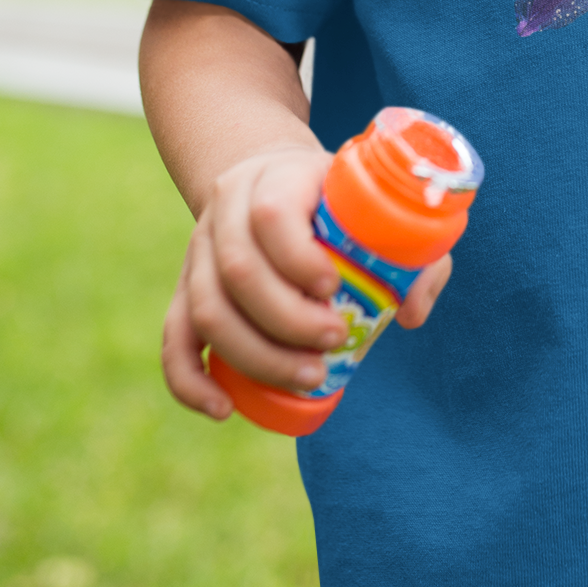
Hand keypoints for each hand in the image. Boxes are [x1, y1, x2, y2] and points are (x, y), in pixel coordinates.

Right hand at [161, 146, 452, 418]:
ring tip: (309, 376)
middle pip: (237, 270)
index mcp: (276, 178)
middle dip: (287, 319)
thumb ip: (414, 253)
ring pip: (206, 308)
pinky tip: (223, 408)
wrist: (274, 180)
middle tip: (334, 341)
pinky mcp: (185, 289)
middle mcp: (227, 211)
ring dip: (256, 354)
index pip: (272, 214)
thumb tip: (408, 313)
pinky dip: (191, 380)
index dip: (299, 258)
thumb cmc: (338, 202)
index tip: (335, 288)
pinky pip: (173, 338)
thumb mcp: (377, 207)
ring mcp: (199, 251)